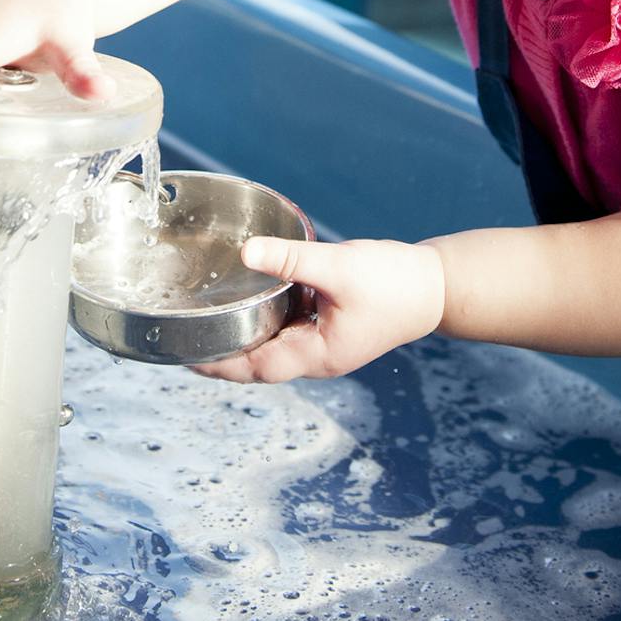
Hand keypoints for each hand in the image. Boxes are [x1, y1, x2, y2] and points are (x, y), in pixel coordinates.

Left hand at [194, 236, 444, 383]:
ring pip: (272, 347)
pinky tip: (249, 299)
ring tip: (206, 318)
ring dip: (242, 336)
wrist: (436, 285)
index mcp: (318, 355)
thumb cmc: (396, 282)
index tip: (184, 354)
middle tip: (184, 336)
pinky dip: (265, 320)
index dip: (218, 364)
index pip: (255, 369)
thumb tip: (246, 253)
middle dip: (222, 353)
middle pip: (258, 364)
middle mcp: (317, 357)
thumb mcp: (339, 267)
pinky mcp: (330, 327)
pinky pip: (288, 329)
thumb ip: (291, 260)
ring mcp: (324, 344)